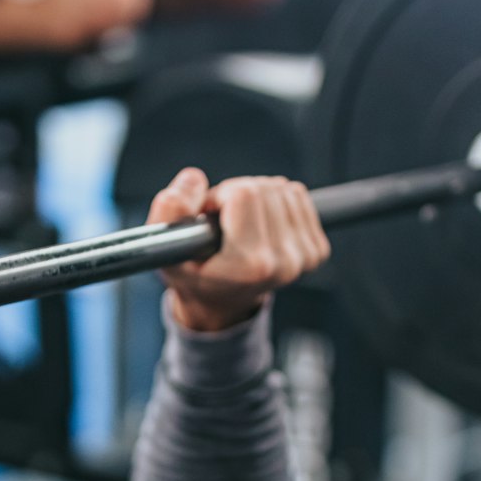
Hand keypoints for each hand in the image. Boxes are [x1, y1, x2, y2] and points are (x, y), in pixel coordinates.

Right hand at [147, 167, 329, 332]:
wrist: (221, 302)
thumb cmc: (191, 271)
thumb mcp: (162, 246)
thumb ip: (169, 210)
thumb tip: (196, 178)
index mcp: (251, 264)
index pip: (245, 194)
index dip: (221, 195)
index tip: (210, 215)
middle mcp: (285, 263)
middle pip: (265, 188)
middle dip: (238, 194)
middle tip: (224, 220)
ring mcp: (305, 259)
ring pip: (283, 188)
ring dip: (257, 197)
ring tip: (240, 224)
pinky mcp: (317, 251)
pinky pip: (298, 196)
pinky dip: (277, 200)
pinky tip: (261, 224)